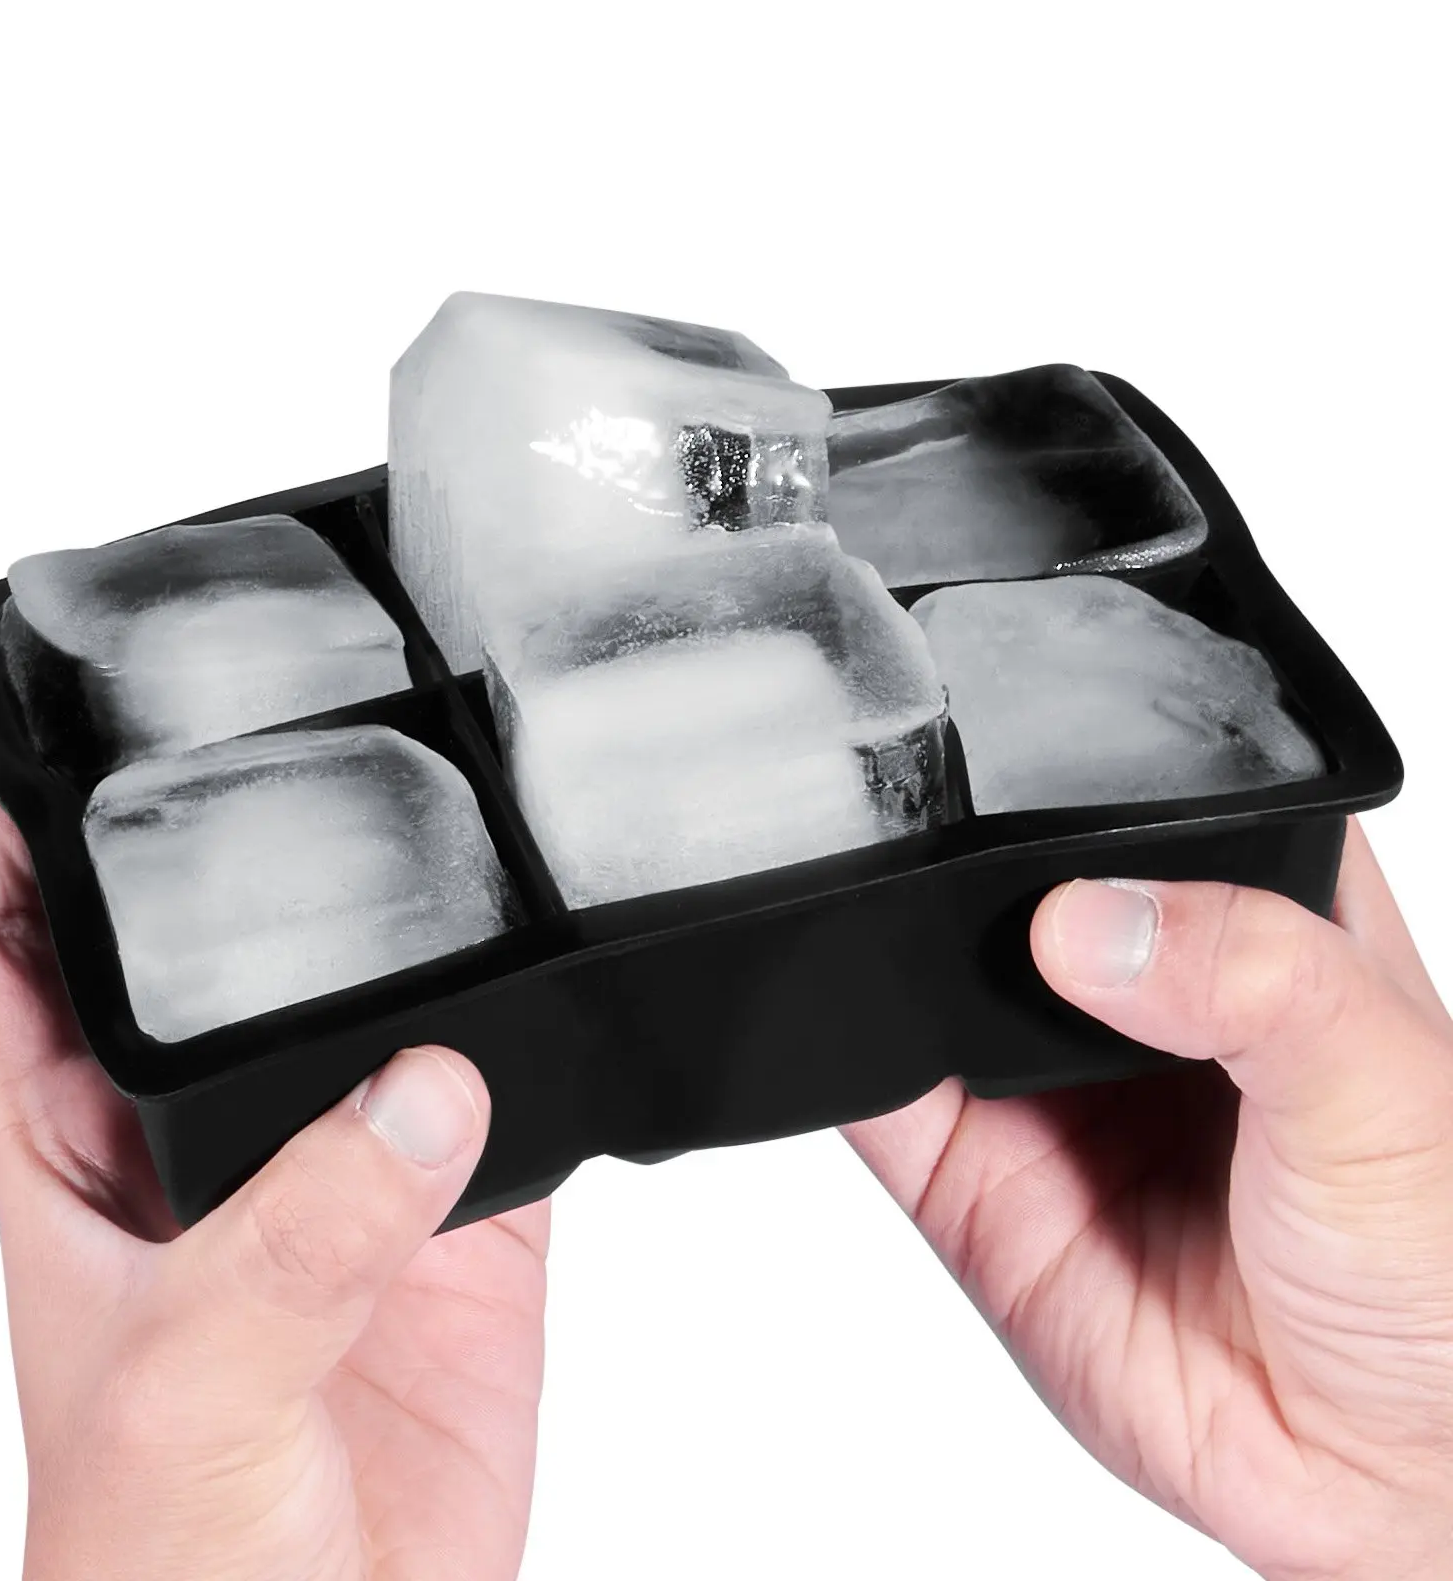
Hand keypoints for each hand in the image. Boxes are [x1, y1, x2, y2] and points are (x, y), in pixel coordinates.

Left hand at [0, 756, 547, 1580]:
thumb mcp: (189, 1392)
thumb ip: (300, 1239)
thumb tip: (423, 1095)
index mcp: (80, 1165)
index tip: (34, 725)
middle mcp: (205, 1156)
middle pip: (198, 957)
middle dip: (224, 853)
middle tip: (280, 737)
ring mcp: (338, 1190)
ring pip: (366, 1018)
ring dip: (404, 945)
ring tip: (455, 843)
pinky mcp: (458, 1241)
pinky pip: (504, 1112)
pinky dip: (537, 1056)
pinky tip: (561, 1001)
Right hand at [845, 821, 1452, 1578]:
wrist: (1381, 1479)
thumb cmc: (1439, 1271)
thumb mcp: (1382, 1084)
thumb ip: (1253, 974)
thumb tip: (1091, 922)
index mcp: (1246, 917)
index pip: (1137, 810)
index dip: (1079, 778)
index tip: (1027, 761)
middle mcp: (1133, 992)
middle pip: (1008, 890)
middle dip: (964, 874)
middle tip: (968, 885)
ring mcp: (1042, 1084)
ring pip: (924, 983)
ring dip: (892, 959)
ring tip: (917, 962)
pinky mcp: (974, 1177)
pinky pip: (882, 1100)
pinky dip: (847, 1059)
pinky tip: (861, 1036)